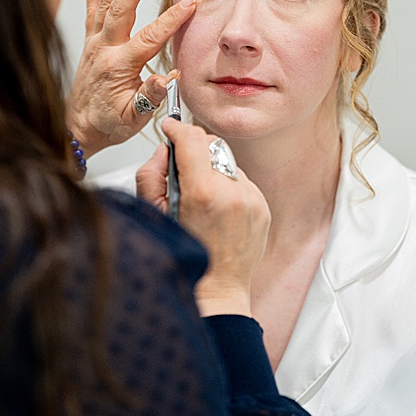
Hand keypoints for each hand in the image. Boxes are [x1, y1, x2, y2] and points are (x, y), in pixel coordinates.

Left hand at [66, 0, 197, 156]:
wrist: (76, 128)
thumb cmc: (108, 124)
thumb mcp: (133, 119)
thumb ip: (150, 98)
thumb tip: (167, 78)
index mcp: (120, 66)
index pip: (151, 36)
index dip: (172, 18)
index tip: (190, 2)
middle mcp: (104, 50)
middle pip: (122, 8)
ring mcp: (95, 45)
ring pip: (106, 4)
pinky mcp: (90, 45)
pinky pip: (90, 13)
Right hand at [138, 117, 268, 317]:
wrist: (217, 288)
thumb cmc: (184, 254)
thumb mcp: (153, 214)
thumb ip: (152, 174)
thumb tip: (164, 149)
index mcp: (204, 193)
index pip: (192, 139)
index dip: (177, 129)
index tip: (169, 127)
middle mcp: (233, 192)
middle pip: (212, 146)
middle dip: (194, 151)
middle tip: (182, 171)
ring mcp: (252, 199)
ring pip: (228, 163)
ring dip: (212, 171)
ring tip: (201, 201)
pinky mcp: (263, 207)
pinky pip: (242, 182)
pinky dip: (228, 187)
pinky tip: (218, 211)